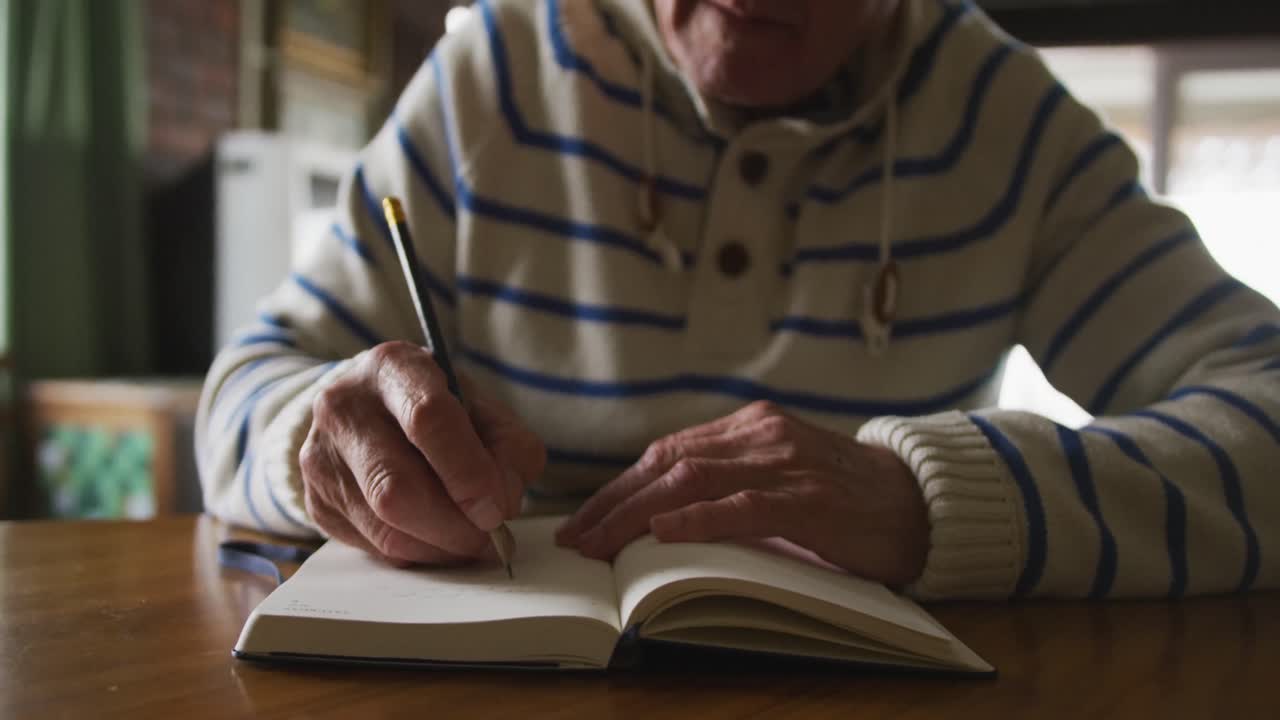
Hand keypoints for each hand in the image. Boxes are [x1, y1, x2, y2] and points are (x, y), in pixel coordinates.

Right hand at [300, 341, 544, 565]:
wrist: (368, 410)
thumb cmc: (435, 407)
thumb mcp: (482, 406)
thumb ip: (509, 446)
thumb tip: (503, 503)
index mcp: (392, 368)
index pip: (427, 418)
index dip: (467, 472)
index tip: (497, 509)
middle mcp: (344, 407)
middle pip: (396, 487)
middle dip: (453, 524)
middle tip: (490, 535)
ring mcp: (321, 457)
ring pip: (384, 527)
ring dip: (440, 546)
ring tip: (471, 540)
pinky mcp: (316, 501)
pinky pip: (374, 547)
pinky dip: (419, 553)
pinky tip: (439, 539)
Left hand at [556, 401, 927, 585]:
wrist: (922, 502)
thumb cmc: (848, 498)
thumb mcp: (783, 477)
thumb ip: (734, 483)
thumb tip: (663, 517)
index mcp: (752, 428)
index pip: (668, 451)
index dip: (620, 485)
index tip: (585, 517)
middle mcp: (762, 435)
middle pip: (668, 462)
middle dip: (614, 502)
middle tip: (576, 537)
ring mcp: (785, 463)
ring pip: (692, 479)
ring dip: (637, 514)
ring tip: (601, 543)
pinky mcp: (809, 499)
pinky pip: (742, 505)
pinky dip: (697, 518)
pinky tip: (664, 532)